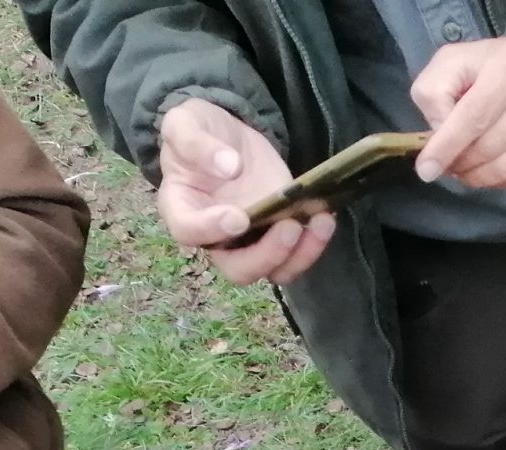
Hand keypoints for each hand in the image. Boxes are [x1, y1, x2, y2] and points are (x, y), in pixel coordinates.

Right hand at [156, 100, 334, 285]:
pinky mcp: (276, 234)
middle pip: (238, 269)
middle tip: (289, 227)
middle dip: (266, 256)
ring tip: (320, 222)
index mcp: (181, 209)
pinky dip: (314, 243)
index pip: (189, 232)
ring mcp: (249, 241)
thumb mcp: (185, 123)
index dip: (211, 230)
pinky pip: (296, 254)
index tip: (237, 217)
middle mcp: (215, 237)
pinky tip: (324, 218)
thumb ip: (195, 142)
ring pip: (273, 270)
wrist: (227, 135)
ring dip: (300, 254)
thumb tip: (228, 166)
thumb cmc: (198, 130)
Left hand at [413, 38, 505, 189]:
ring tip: (466, 171)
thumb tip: (439, 135)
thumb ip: (435, 92)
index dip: (447, 146)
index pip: (475, 116)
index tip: (425, 169)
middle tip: (448, 166)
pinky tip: (491, 171)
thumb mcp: (455, 62)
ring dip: (480, 177)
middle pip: (492, 146)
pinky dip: (504, 183)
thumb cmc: (495, 66)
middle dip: (462, 164)